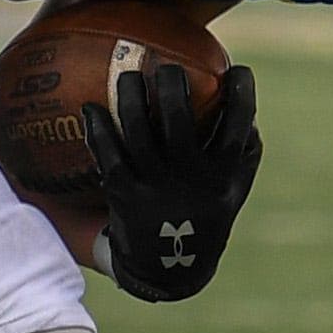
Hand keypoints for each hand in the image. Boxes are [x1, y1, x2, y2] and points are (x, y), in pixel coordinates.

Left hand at [82, 64, 261, 303]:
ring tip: (128, 75)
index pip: (238, 127)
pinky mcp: (124, 193)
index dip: (241, 95)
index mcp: (222, 175)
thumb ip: (242, 146)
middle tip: (168, 67)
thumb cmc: (204, 209)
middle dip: (172, 85)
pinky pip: (108, 152)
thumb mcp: (233, 186)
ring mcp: (154, 187)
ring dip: (130, 96)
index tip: (236, 69)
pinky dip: (98, 127)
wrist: (170, 266)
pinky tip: (91, 107)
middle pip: (180, 121)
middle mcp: (189, 180)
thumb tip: (240, 95)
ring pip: (138, 131)